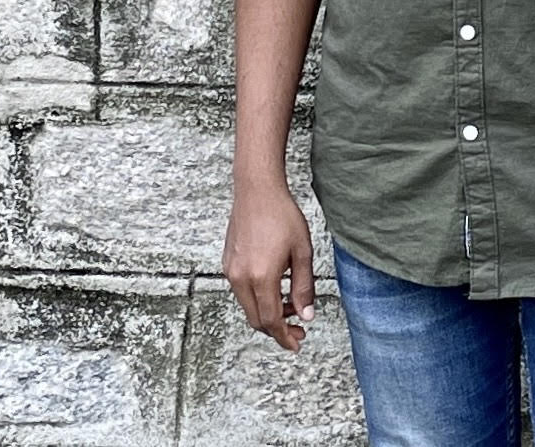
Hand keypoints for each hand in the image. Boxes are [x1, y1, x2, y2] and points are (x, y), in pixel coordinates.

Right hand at [222, 180, 316, 352]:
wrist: (257, 190)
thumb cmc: (282, 215)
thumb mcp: (302, 251)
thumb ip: (304, 286)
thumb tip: (306, 314)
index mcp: (261, 277)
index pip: (271, 321)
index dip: (285, 336)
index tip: (297, 343)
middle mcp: (241, 278)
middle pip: (256, 319)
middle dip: (277, 329)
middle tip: (298, 329)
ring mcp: (231, 271)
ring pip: (248, 306)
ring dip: (268, 312)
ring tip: (291, 304)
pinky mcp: (228, 263)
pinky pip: (242, 292)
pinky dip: (258, 298)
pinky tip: (275, 287)